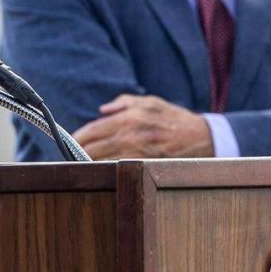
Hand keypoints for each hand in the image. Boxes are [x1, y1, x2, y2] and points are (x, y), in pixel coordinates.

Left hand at [72, 94, 213, 159]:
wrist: (201, 136)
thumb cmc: (173, 117)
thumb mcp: (149, 101)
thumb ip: (123, 103)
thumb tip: (102, 110)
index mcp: (129, 118)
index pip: (93, 130)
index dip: (78, 137)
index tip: (68, 141)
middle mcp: (132, 135)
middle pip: (94, 148)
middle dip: (79, 152)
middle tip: (69, 155)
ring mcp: (138, 152)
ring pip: (104, 161)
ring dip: (90, 163)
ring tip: (81, 163)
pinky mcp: (146, 165)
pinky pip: (120, 169)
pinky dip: (108, 169)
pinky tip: (102, 170)